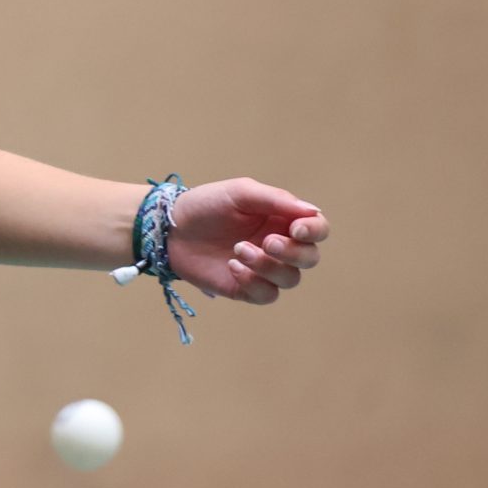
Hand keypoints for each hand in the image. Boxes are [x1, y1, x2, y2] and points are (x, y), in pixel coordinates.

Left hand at [166, 178, 326, 303]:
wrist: (171, 228)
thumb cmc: (206, 205)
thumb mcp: (240, 193)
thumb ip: (276, 200)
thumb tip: (312, 211)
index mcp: (282, 219)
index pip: (317, 229)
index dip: (314, 231)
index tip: (297, 229)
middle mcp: (279, 246)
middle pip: (310, 258)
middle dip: (293, 252)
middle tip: (267, 242)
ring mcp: (264, 269)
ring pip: (290, 279)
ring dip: (268, 266)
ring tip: (238, 250)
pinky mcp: (247, 288)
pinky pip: (267, 294)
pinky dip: (254, 282)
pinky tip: (232, 266)